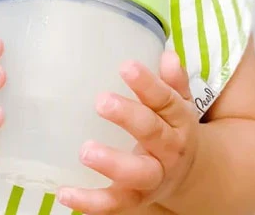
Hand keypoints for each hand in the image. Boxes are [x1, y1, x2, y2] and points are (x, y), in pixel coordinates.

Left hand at [57, 50, 199, 213]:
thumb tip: (167, 54)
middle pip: (153, 133)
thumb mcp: (179, 104)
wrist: (191, 175)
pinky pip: (114, 204)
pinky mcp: (135, 199)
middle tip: (102, 102)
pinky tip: (64, 193)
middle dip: (129, 117)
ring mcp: (153, 178)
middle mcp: (170, 150)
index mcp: (179, 120)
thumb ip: (173, 80)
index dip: (147, 83)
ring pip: (137, 174)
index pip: (165, 100)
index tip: (125, 66)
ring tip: (85, 150)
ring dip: (111, 164)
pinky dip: (89, 202)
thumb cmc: (173, 129)